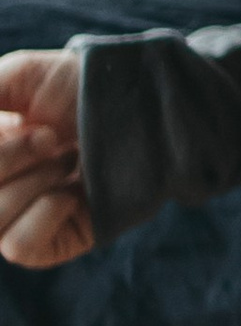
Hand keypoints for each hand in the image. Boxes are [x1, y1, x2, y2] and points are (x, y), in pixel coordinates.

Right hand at [0, 47, 91, 267]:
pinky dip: (43, 213)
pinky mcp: (51, 245)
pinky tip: (70, 191)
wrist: (141, 106)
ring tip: (68, 157)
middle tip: (51, 135)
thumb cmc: (77, 88)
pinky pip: (19, 247)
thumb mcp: (14, 78)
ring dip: (31, 180)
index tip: (14, 122)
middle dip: (9, 156)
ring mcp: (18, 219)